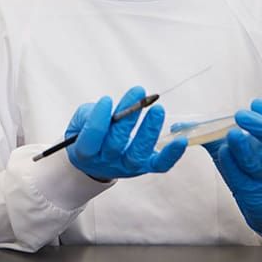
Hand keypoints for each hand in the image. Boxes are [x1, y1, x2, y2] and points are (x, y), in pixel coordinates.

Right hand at [65, 86, 185, 180]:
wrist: (97, 160)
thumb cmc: (89, 134)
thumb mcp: (80, 121)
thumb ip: (89, 115)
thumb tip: (108, 107)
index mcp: (85, 152)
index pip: (91, 138)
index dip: (99, 119)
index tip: (107, 99)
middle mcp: (106, 162)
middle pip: (116, 143)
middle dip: (128, 117)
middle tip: (138, 94)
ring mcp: (126, 167)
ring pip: (138, 153)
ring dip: (149, 131)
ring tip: (157, 109)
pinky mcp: (145, 167)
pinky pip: (160, 164)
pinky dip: (172, 154)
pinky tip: (180, 140)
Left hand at [204, 99, 261, 236]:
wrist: (261, 199)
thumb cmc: (248, 164)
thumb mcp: (235, 145)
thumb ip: (209, 132)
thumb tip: (178, 125)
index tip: (255, 104)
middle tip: (240, 116)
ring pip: (259, 163)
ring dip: (243, 148)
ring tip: (231, 135)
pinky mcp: (251, 191)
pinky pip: (242, 180)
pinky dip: (231, 165)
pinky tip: (222, 153)